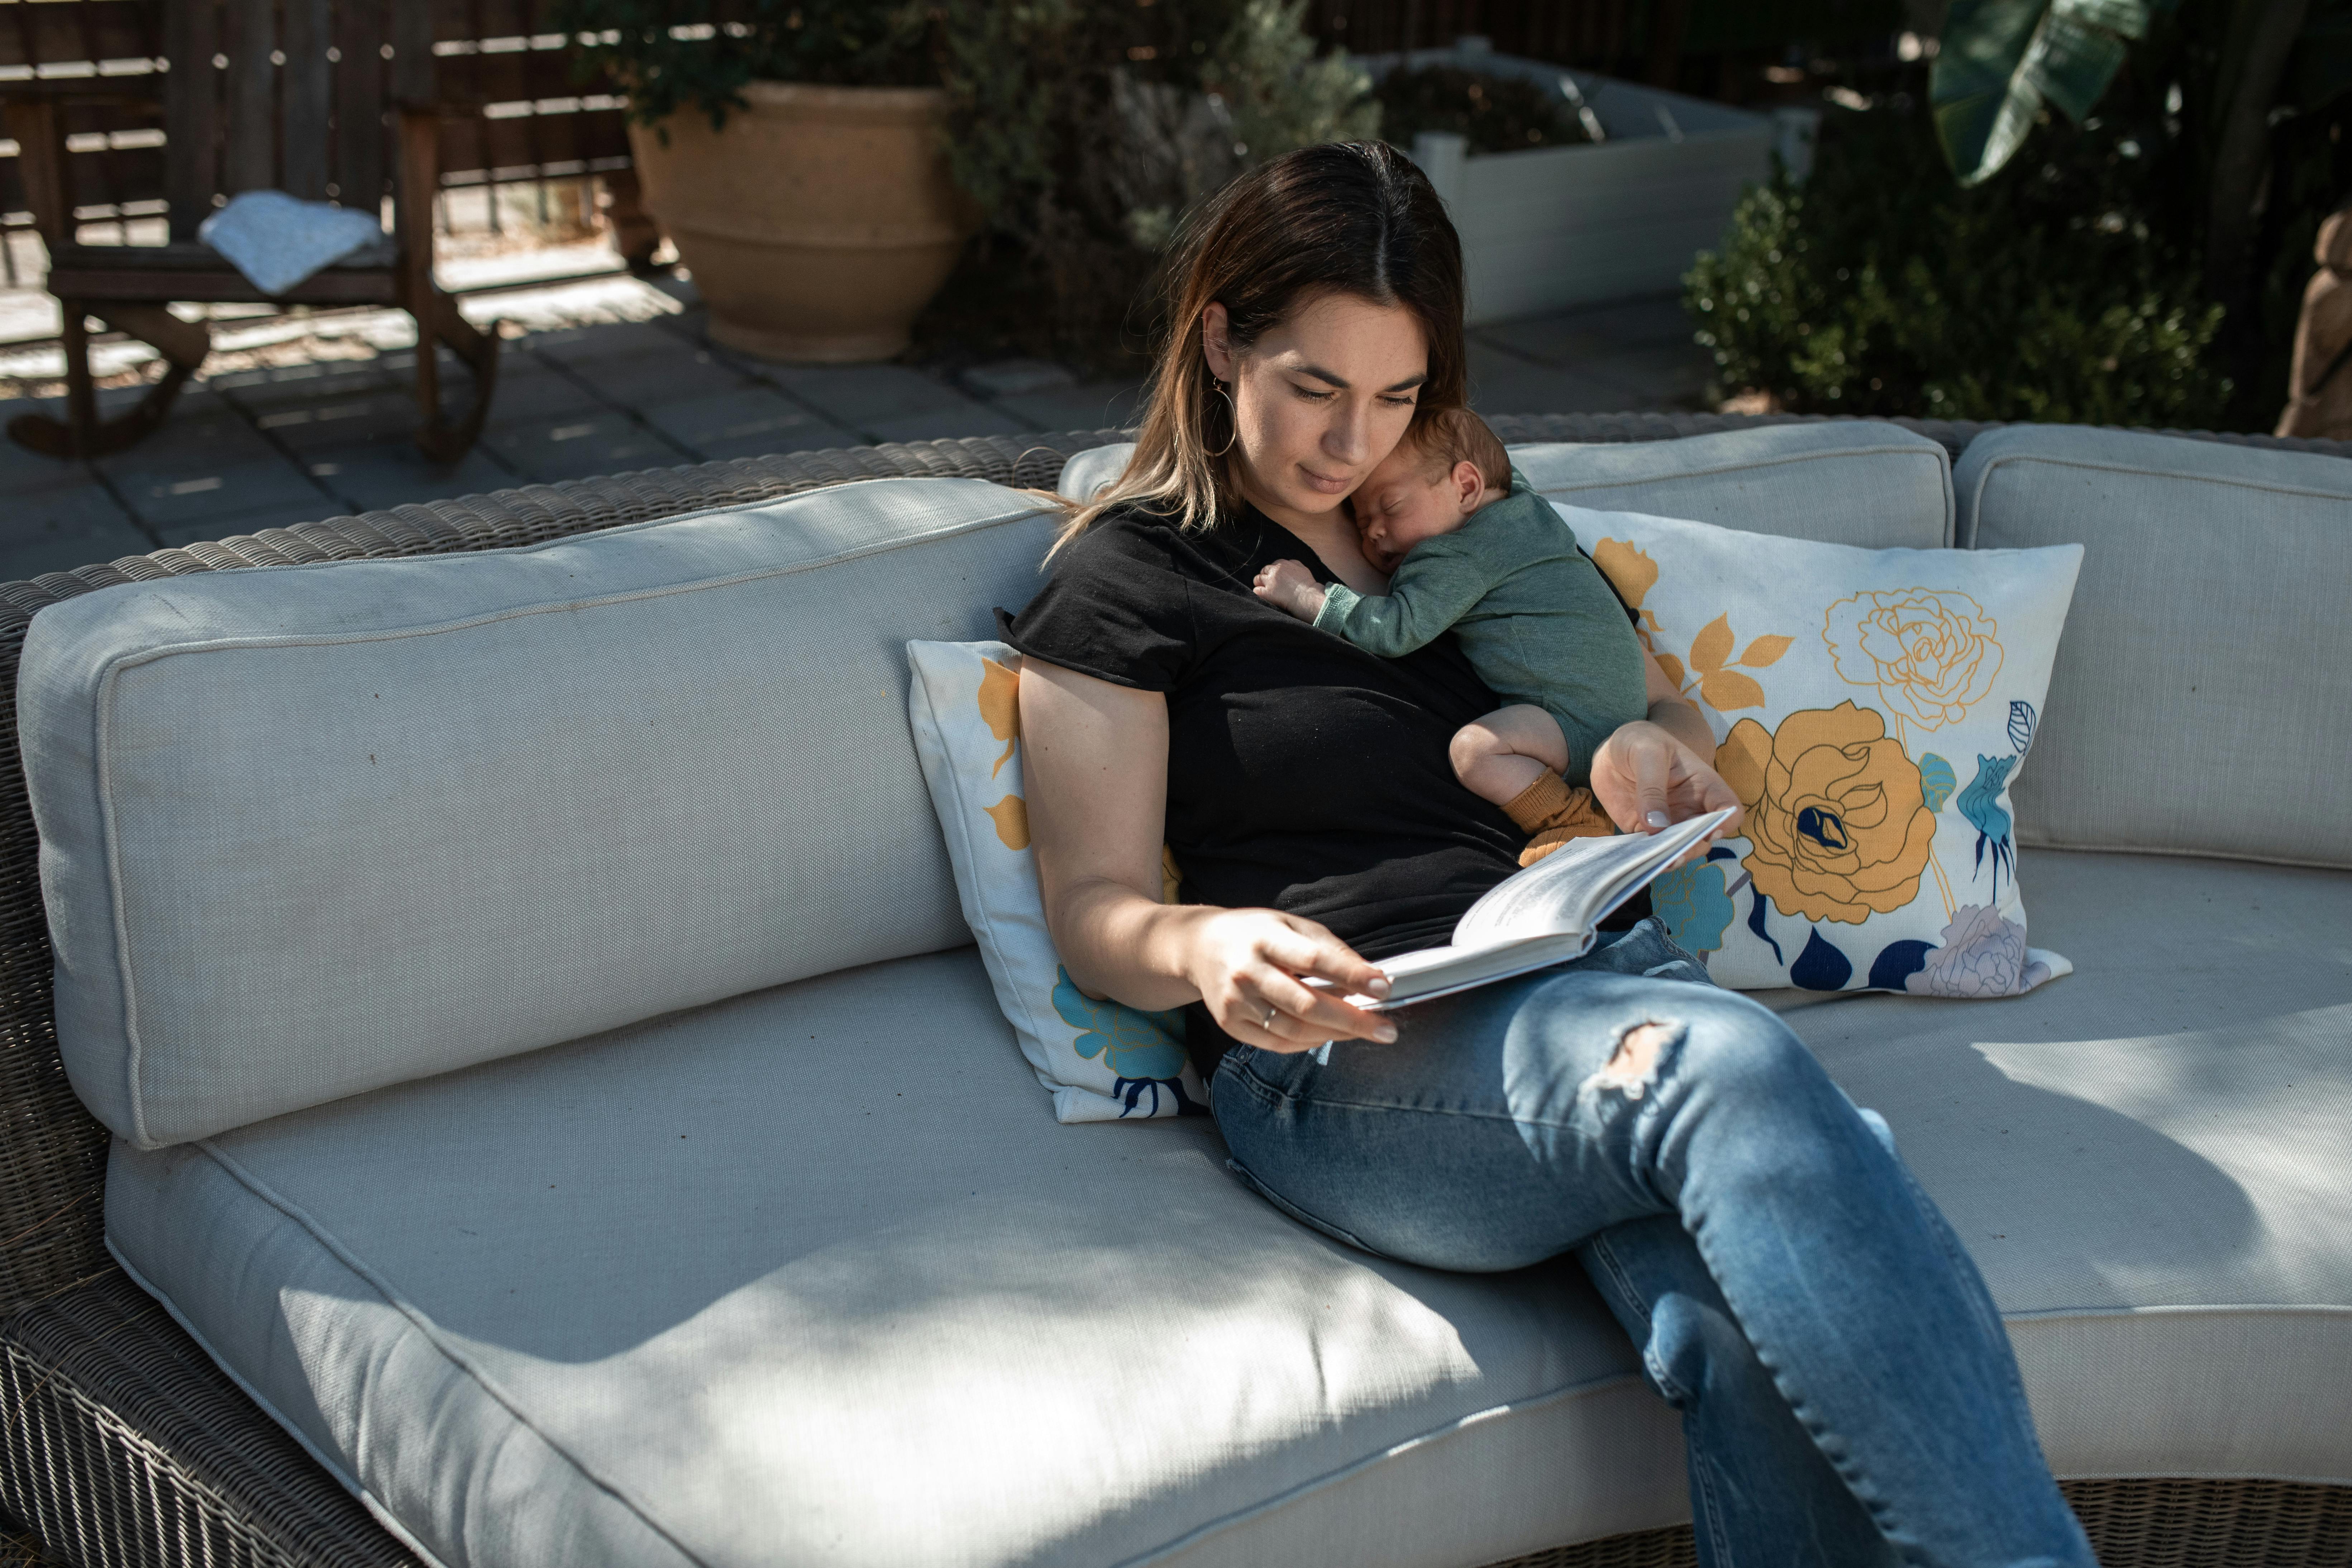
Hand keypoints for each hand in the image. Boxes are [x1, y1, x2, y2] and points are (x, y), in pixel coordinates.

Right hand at [1185, 908, 1394, 1052]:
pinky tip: (1329, 1035)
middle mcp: (1247, 972)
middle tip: (1387, 1030)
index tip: (1383, 987)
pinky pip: (1277, 1043)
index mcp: (1264, 939)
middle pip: (1306, 1004)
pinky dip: (1309, 1043)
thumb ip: (1329, 948)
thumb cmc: (1256, 934)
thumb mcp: (1291, 925)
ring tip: (1364, 1033)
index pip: (1313, 959)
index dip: (1350, 975)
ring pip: (1294, 1030)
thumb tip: (1370, 977)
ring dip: (1335, 1035)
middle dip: (1352, 1020)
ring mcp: (1236, 1002)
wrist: (1199, 947)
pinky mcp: (1230, 1024)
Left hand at [1252, 559, 1326, 621]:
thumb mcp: (1303, 569)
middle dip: (1266, 576)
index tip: (1277, 577)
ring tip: (1265, 589)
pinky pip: (1256, 590)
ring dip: (1259, 583)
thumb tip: (1289, 563)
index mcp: (1283, 564)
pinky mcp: (1266, 592)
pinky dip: (1259, 592)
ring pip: (1257, 579)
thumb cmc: (1307, 584)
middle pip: (1264, 570)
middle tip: (1270, 584)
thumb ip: (1294, 564)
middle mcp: (1275, 571)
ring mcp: (1270, 581)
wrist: (1306, 596)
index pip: (1273, 565)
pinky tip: (1264, 595)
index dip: (1274, 571)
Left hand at [1590, 720, 1742, 862]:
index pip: (1728, 808)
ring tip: (1656, 861)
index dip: (1726, 822)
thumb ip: (1652, 787)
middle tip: (1675, 853)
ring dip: (1669, 858)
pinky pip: (1650, 852)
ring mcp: (1668, 823)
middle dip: (1693, 847)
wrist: (1612, 751)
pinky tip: (1635, 860)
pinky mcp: (1644, 833)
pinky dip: (1645, 859)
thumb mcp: (1647, 753)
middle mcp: (1691, 808)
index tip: (1710, 830)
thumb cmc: (1639, 741)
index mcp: (1703, 785)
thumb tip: (1657, 827)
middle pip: (1704, 837)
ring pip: (1679, 850)